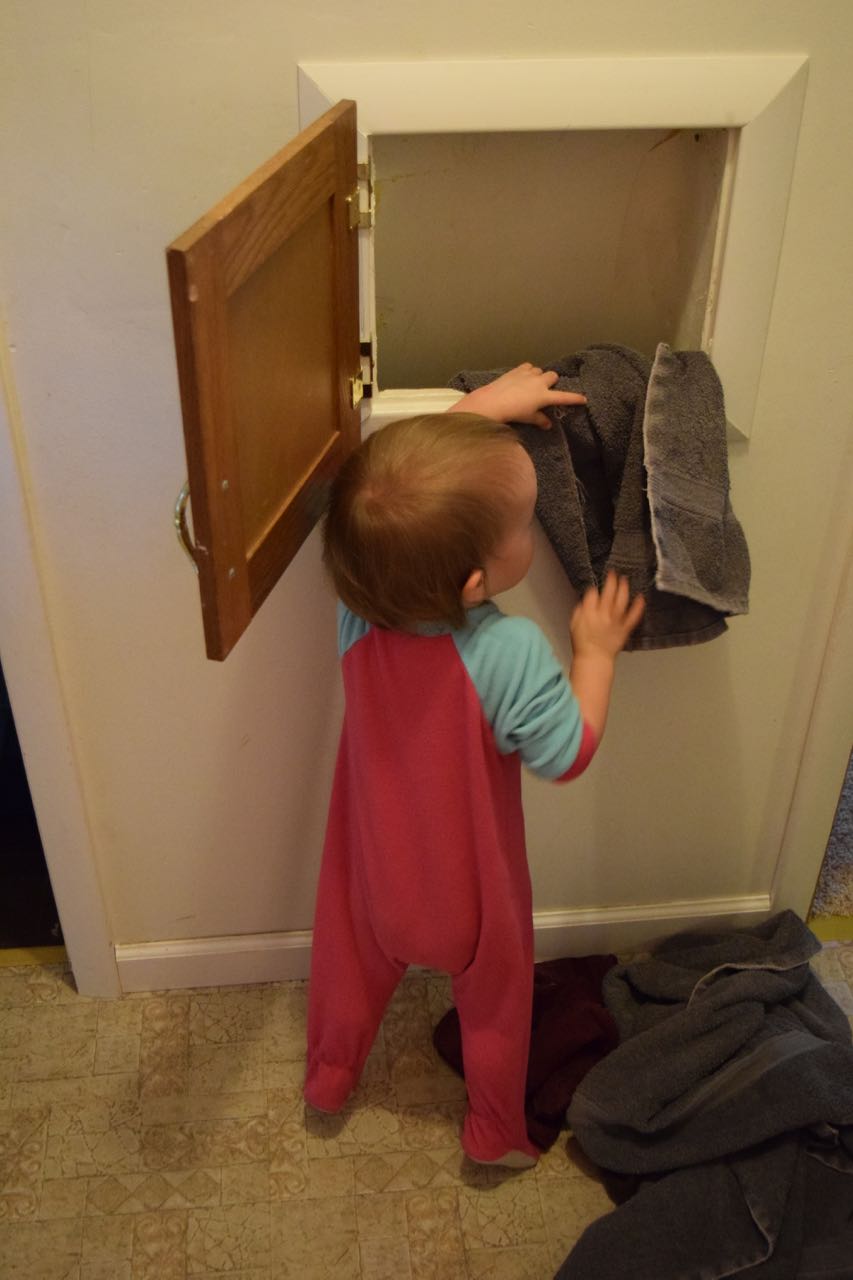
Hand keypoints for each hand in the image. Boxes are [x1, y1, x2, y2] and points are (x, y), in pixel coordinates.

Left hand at [449, 363, 586, 428]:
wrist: (493, 401)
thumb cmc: (513, 413)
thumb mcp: (528, 418)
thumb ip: (540, 420)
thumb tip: (548, 425)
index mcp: (544, 396)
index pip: (564, 397)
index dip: (575, 398)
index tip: (584, 399)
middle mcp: (539, 382)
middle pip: (553, 375)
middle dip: (552, 381)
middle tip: (546, 389)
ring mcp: (529, 374)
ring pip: (540, 370)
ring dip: (539, 376)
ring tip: (532, 383)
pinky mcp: (518, 369)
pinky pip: (528, 366)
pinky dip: (528, 371)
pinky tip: (522, 377)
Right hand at [570, 572, 645, 659]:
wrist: (594, 659)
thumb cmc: (582, 643)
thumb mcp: (574, 624)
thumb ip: (580, 610)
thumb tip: (586, 600)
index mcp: (589, 613)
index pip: (592, 594)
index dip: (594, 588)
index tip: (595, 586)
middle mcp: (603, 615)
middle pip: (608, 593)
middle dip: (611, 580)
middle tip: (613, 573)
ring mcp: (616, 621)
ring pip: (622, 600)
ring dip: (624, 588)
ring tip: (625, 579)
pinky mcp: (625, 628)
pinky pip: (633, 616)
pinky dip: (638, 606)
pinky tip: (641, 597)